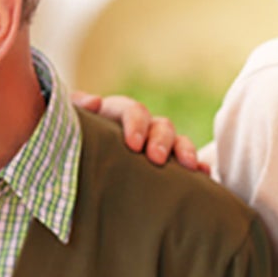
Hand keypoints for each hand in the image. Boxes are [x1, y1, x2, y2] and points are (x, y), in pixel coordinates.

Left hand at [70, 91, 206, 172]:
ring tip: (190, 167)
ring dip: (186, 151)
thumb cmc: (74, 142)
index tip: (133, 145)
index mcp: (118, 114)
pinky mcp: (168, 165)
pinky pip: (189, 163)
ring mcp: (158, 145)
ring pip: (179, 141)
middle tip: (156, 159)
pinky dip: (199, 168)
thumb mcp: (73, 126)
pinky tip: (204, 175)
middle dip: (161, 141)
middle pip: (161, 125)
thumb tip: (94, 101)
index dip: (136, 124)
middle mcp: (143, 127)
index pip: (133, 111)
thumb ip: (77, 110)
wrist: (77, 168)